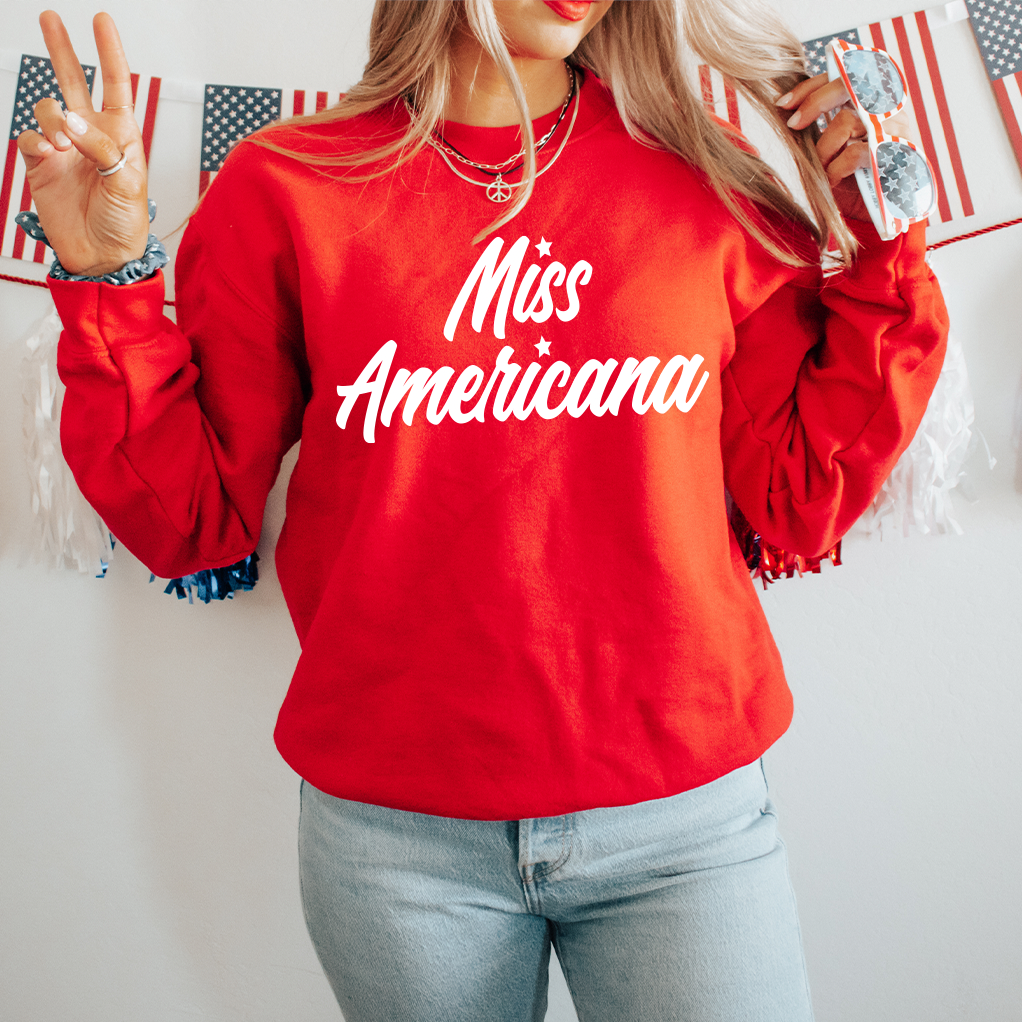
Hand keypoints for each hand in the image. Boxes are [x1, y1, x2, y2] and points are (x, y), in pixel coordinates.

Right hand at [15, 11, 148, 275]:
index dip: (110, 53)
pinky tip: (49, 154)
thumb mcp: (130, 186)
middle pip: (74, 82)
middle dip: (63, 50)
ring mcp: (64, 149)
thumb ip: (104, 149)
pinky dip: (35, 140)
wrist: (101, 257)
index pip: (116, 86)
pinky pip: (29, 137)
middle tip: (50, 18)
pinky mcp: (41, 165)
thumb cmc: (126, 226)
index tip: (101, 20)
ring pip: (48, 108)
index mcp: (121, 137)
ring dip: (53, 118)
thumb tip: (71, 121)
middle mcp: (92, 137)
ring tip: (64, 144)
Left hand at [777, 73, 913, 222]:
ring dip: (823, 146)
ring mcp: (895, 128)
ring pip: (847, 120)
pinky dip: (836, 167)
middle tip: (793, 125)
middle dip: (815, 101)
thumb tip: (785, 113)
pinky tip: (832, 181)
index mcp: (873, 102)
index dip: (812, 85)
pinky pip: (855, 152)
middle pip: (850, 83)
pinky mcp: (896, 154)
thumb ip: (818, 130)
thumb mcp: (831, 152)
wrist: (882, 215)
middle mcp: (888, 108)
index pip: (845, 75)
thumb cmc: (853, 183)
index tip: (783, 103)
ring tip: (819, 168)